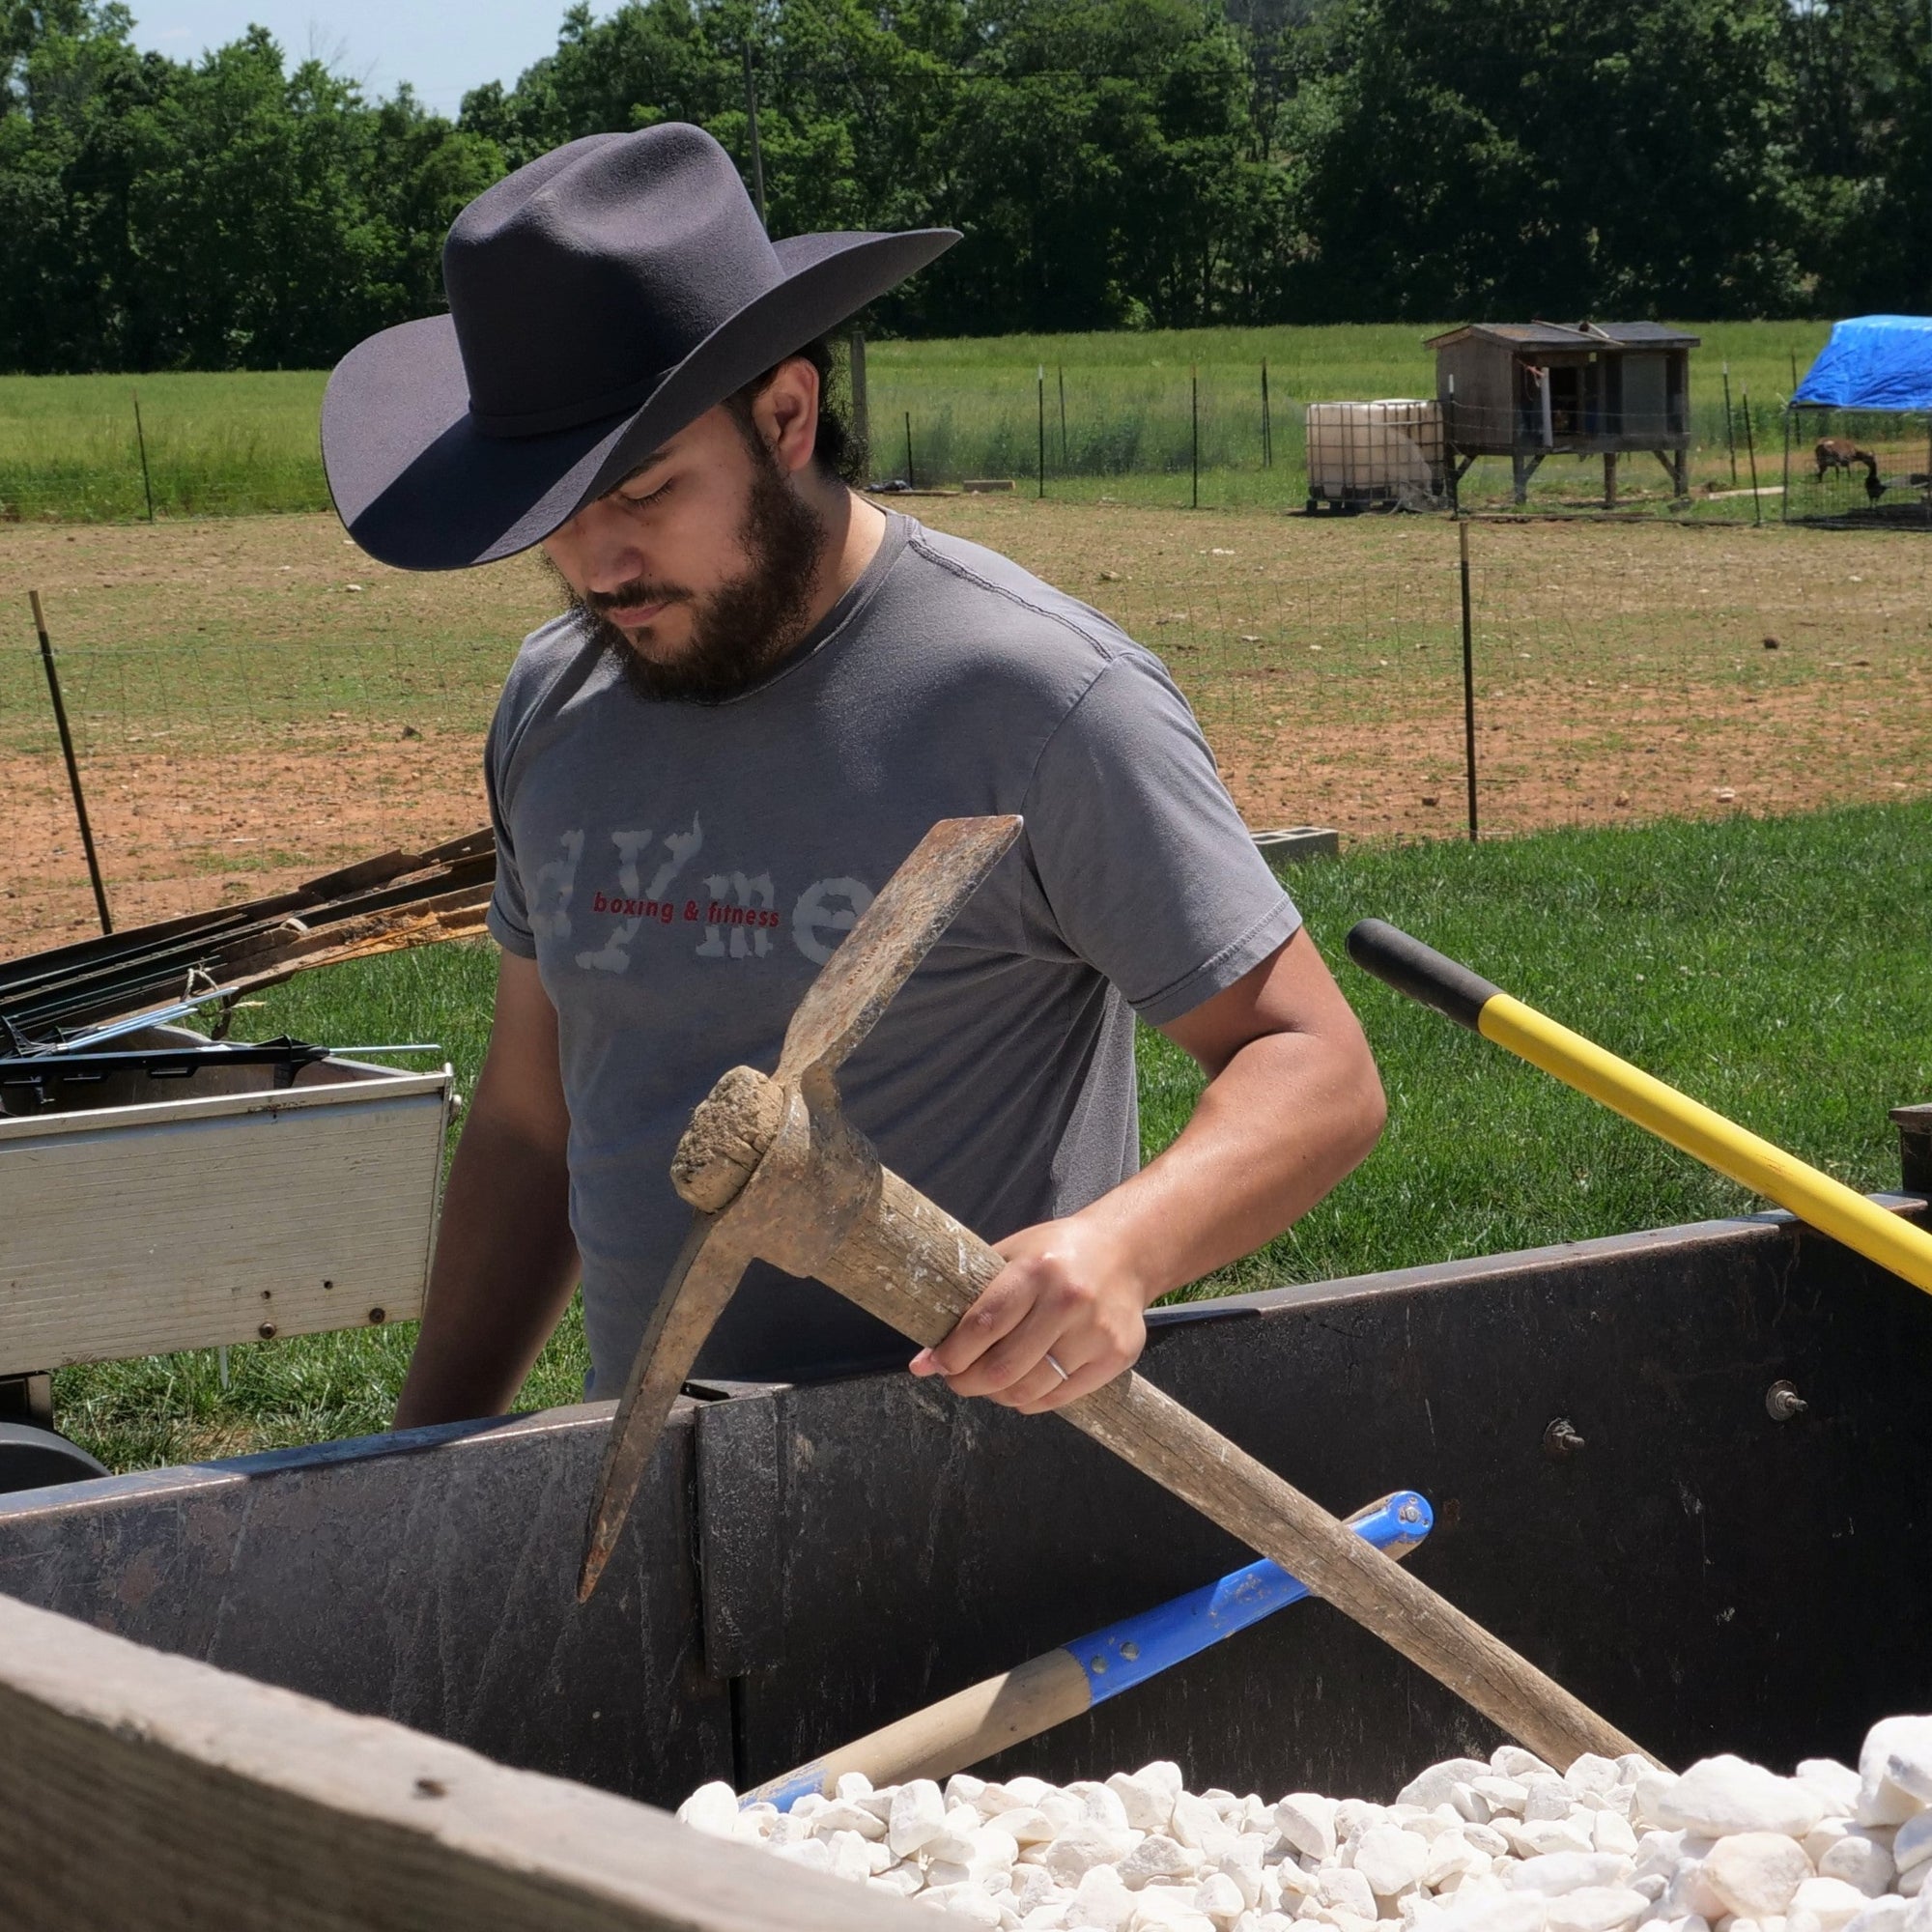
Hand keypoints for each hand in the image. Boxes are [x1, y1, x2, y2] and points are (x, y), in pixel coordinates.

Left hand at [907, 1214, 1150, 1412]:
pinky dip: (1028, 1401)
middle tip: (956, 1379)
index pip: (983, 1325)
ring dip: (996, 1395)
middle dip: (967, 1382)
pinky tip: (1019, 1387)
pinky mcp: (1117, 1356)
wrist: (1126, 1252)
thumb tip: (931, 1352)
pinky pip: (1058, 1399)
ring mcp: (1096, 1332)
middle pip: (1003, 1367)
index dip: (950, 1354)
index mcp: (1037, 1269)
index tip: (930, 1365)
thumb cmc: (1058, 1253)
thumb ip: (977, 1295)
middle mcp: (1069, 1300)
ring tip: (987, 1384)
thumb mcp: (1015, 1253)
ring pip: (1029, 1390)